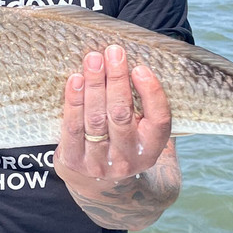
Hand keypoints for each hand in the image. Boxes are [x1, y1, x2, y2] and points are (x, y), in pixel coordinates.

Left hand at [54, 45, 171, 183]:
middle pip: (122, 114)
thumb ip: (144, 104)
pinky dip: (74, 101)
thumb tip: (133, 63)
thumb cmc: (123, 140)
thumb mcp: (142, 130)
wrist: (98, 180)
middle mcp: (127, 158)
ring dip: (94, 85)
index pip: (159, 119)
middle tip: (112, 52)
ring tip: (93, 59)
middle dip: (117, 79)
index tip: (140, 68)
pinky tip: (75, 80)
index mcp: (151, 148)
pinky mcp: (75, 161)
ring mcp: (99, 162)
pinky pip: (73, 127)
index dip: (151, 93)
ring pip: (96, 118)